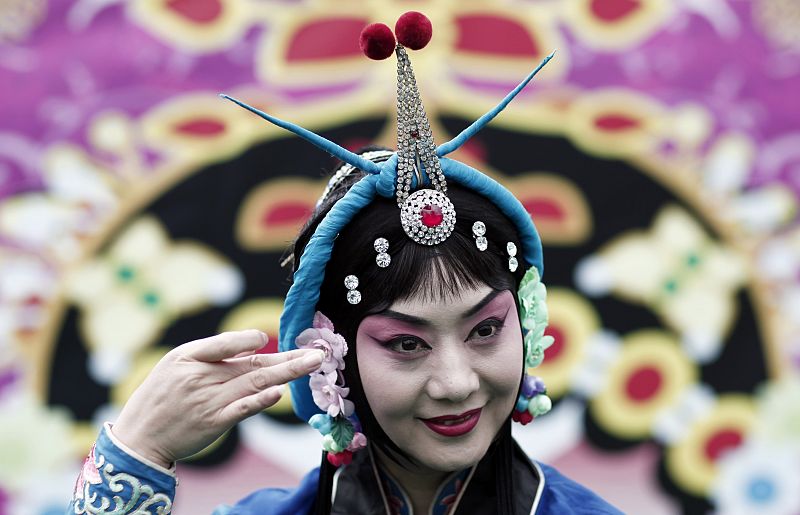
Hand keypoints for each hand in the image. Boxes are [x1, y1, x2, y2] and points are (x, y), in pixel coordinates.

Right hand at [111, 330, 323, 467]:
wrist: (139, 438)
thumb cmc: (160, 397)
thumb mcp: (174, 365)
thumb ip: (211, 354)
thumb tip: (253, 345)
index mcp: (188, 357)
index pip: (223, 343)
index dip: (247, 339)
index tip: (268, 337)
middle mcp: (200, 376)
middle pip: (252, 364)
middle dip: (288, 358)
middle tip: (317, 352)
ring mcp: (209, 400)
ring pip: (254, 383)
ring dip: (287, 373)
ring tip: (311, 365)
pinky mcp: (214, 423)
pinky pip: (242, 409)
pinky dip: (260, 400)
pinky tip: (279, 393)